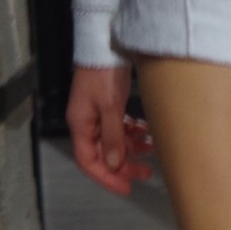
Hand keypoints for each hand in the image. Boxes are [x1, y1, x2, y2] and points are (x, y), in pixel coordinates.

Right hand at [67, 62, 153, 196]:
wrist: (107, 42)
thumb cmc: (104, 70)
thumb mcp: (110, 106)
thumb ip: (112, 137)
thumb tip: (112, 164)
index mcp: (81, 124)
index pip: (88, 162)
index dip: (106, 178)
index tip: (126, 187)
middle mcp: (86, 121)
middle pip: (102, 154)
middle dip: (123, 165)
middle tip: (145, 172)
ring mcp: (96, 112)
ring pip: (113, 141)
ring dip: (131, 148)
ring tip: (150, 148)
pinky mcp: (107, 104)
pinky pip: (118, 127)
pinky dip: (131, 132)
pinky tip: (143, 131)